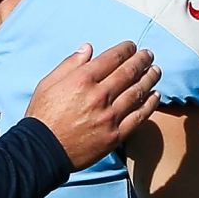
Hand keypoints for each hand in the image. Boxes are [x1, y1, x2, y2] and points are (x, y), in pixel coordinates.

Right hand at [25, 42, 160, 170]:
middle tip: (148, 55)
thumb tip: (88, 48)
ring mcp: (110, 116)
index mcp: (82, 80)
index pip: (112, 58)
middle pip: (128, 73)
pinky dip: (149, 104)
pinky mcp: (115, 135)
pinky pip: (138, 117)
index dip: (126, 49)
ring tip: (156, 71)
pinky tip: (155, 96)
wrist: (42, 151)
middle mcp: (99, 95)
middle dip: (142, 60)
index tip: (132, 46)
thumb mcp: (48, 84)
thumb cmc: (42, 116)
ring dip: (149, 79)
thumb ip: (69, 64)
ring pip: (137, 92)